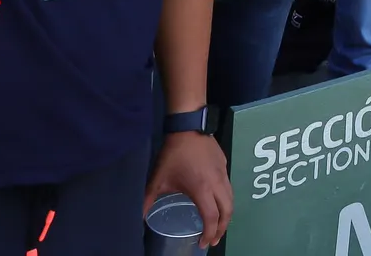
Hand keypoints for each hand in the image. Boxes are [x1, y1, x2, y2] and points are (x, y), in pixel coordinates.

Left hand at [145, 132, 230, 248]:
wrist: (189, 126)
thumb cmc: (174, 154)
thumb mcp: (158, 179)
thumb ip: (148, 200)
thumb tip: (138, 217)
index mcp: (201, 190)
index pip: (211, 218)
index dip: (209, 233)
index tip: (202, 243)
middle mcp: (217, 184)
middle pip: (228, 211)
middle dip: (222, 229)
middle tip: (213, 239)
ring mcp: (223, 174)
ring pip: (232, 199)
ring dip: (227, 215)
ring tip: (218, 224)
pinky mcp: (225, 165)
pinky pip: (230, 187)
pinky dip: (226, 200)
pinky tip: (217, 201)